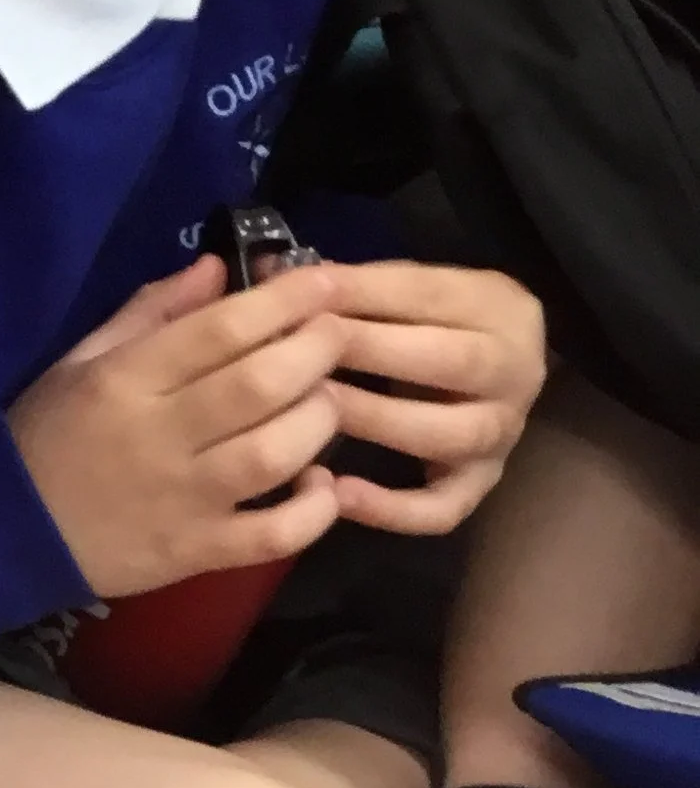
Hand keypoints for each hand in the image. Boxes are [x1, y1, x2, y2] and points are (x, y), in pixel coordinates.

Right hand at [8, 255, 347, 598]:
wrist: (7, 534)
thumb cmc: (48, 435)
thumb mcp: (82, 359)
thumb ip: (152, 311)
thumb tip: (219, 267)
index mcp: (125, 379)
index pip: (219, 328)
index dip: (284, 300)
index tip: (321, 281)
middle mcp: (157, 435)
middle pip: (259, 385)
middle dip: (315, 350)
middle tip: (335, 334)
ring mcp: (181, 499)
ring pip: (274, 454)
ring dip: (319, 421)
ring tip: (327, 400)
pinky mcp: (195, 552)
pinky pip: (272, 536)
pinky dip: (313, 512)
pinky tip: (322, 486)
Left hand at [321, 263, 546, 535]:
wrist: (499, 367)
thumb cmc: (433, 320)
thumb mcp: (410, 289)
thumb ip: (354, 285)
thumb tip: (271, 278)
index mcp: (500, 309)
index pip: (432, 296)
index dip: (365, 293)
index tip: (304, 294)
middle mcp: (517, 373)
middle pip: (453, 363)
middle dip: (372, 352)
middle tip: (304, 351)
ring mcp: (503, 434)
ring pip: (448, 436)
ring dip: (376, 421)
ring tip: (312, 412)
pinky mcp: (482, 484)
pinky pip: (444, 508)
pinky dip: (392, 509)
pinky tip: (336, 494)